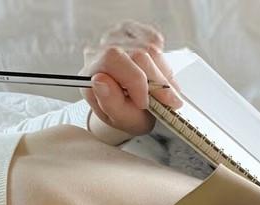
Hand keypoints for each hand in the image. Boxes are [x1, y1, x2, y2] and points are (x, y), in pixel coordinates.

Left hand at [79, 20, 183, 136]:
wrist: (130, 106)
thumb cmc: (124, 112)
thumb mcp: (119, 119)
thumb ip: (110, 104)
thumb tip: (100, 81)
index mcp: (90, 72)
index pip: (113, 59)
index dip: (136, 81)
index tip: (145, 102)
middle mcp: (100, 50)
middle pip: (138, 53)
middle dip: (158, 81)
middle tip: (169, 101)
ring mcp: (116, 37)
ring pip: (151, 48)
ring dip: (163, 74)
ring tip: (165, 93)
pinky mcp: (131, 30)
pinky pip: (155, 41)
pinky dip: (162, 62)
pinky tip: (158, 75)